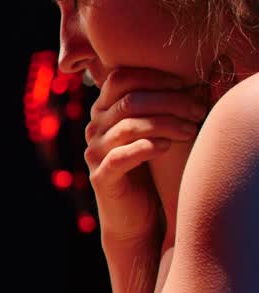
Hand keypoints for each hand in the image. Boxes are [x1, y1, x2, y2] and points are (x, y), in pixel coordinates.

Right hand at [83, 67, 206, 244]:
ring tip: (190, 131)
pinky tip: (167, 148)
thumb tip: (188, 83)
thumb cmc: (148, 169)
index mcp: (103, 111)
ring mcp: (94, 152)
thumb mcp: (149, 132)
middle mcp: (94, 128)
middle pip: (129, 101)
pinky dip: (147, 148)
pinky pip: (120, 156)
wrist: (133, 215)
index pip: (119, 79)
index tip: (184, 84)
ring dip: (165, 125)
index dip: (152, 77)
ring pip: (128, 127)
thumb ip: (153, 107)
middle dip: (169, 102)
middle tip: (197, 111)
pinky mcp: (101, 176)